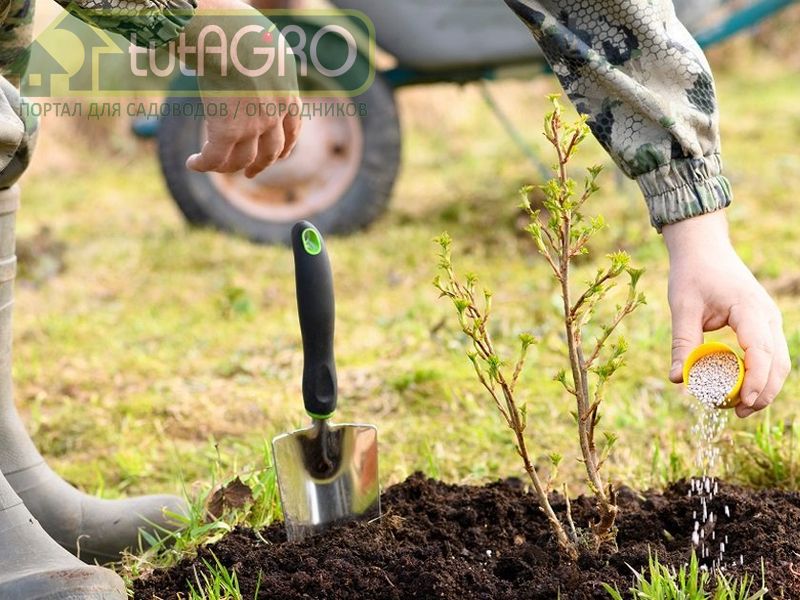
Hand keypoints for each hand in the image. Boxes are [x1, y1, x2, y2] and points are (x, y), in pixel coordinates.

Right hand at [182, 0, 302, 175]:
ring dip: (227, 167)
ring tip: (211, 165)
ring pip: (243, 160)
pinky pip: (215, 158)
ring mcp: (253, 125)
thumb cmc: (239, 27)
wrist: (226, 32)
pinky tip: (192, 163)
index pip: (292, 129)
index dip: (284, 147)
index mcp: (287, 93)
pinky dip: (203, 164)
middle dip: (260, 165)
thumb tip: (258, 57)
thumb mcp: (266, 43)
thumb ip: (267, 59)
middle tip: (249, 173)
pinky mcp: (227, 130)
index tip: (278, 156)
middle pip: (271, 151)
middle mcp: (274, 114)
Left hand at [663, 211, 790, 417]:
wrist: (703, 248)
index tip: (742, 403)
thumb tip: (676, 379)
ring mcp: (769, 320)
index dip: (755, 381)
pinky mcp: (763, 324)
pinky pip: (770, 355)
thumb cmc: (692, 274)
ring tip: (738, 408)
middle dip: (763, 392)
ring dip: (764, 387)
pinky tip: (740, 389)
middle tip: (738, 414)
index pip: (761, 351)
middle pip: (778, 363)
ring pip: (779, 362)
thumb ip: (682, 343)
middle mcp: (767, 316)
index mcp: (750, 309)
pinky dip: (760, 374)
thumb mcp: (683, 307)